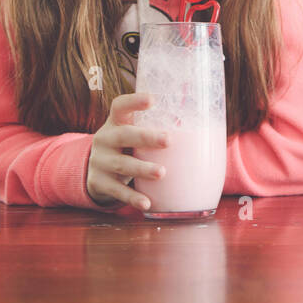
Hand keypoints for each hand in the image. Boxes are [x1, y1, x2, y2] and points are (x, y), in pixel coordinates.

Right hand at [86, 92, 166, 211]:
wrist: (94, 171)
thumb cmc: (127, 146)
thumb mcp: (133, 134)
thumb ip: (156, 128)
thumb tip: (208, 125)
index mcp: (116, 123)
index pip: (120, 106)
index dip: (134, 101)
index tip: (152, 99)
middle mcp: (105, 139)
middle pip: (123, 135)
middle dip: (146, 137)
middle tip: (168, 140)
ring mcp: (100, 161)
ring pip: (121, 164)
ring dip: (142, 169)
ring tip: (162, 172)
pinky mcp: (99, 183)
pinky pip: (117, 191)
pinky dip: (133, 198)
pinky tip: (147, 203)